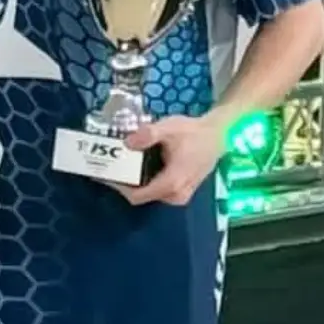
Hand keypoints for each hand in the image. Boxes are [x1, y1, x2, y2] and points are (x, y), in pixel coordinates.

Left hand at [112, 113, 226, 206]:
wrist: (217, 135)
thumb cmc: (193, 133)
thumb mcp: (169, 128)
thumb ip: (148, 134)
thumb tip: (127, 143)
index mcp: (171, 183)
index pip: (136, 195)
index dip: (119, 187)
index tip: (105, 173)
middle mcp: (175, 194)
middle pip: (141, 195)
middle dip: (125, 181)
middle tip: (112, 163)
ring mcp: (179, 195)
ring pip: (149, 193)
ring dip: (135, 180)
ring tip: (124, 161)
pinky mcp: (181, 191)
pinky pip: (157, 190)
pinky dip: (146, 179)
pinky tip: (140, 163)